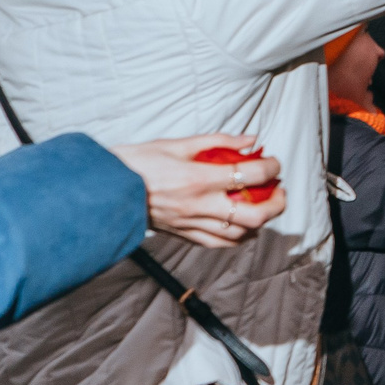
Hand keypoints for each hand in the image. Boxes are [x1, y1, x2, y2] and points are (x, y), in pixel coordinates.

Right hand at [111, 136, 286, 248]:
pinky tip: (244, 226)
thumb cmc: (138, 162)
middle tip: (280, 191)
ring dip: (261, 222)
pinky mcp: (183, 235)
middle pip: (254, 215)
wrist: (104, 188)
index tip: (274, 163)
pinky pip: (219, 244)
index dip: (271, 167)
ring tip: (264, 207)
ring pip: (240, 234)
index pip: (249, 175)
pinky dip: (238, 237)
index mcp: (197, 178)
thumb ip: (218, 142)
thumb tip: (251, 141)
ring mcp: (191, 224)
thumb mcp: (177, 144)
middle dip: (277, 204)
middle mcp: (198, 205)